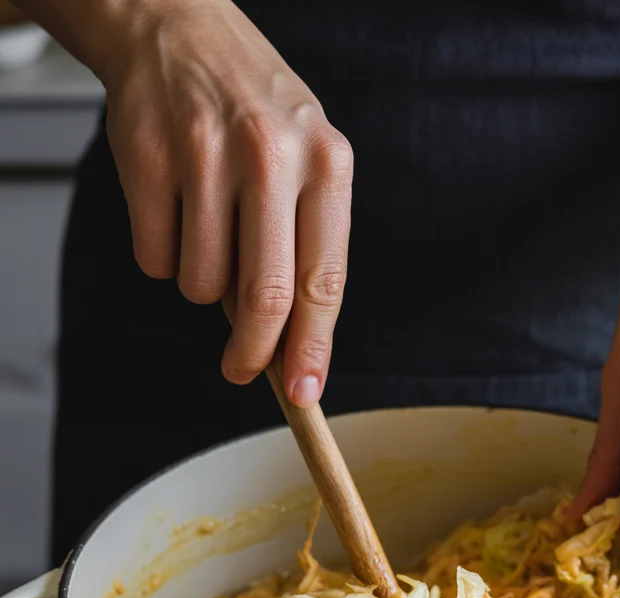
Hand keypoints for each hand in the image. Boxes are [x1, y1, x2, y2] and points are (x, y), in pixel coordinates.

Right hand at [100, 0, 350, 405]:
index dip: (313, 348)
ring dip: (202, 285)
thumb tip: (289, 346)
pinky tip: (174, 209)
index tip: (304, 393)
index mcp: (327, 164)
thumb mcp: (306, 161)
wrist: (175, 24)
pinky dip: (163, 257)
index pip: (324, 281)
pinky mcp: (147, 159)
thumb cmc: (253, 110)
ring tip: (208, 231)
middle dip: (253, 353)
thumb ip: (306, 246)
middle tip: (241, 369)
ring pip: (201, 285)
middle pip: (266, 297)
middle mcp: (271, 156)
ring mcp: (205, 155)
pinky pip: (155, 260)